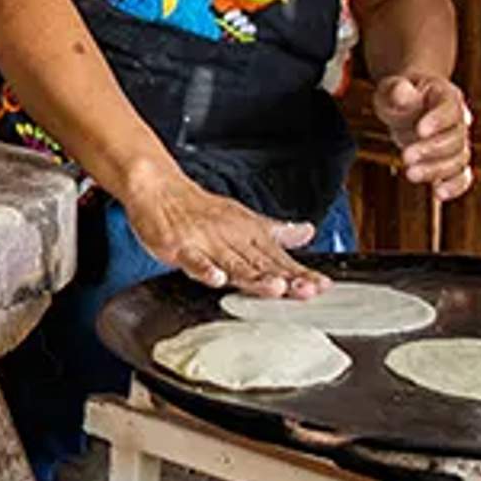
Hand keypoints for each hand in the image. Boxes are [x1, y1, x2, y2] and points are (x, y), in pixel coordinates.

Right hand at [120, 165, 326, 298]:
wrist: (159, 189)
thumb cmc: (200, 209)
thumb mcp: (244, 218)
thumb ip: (275, 232)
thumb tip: (307, 232)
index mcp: (248, 234)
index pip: (279, 258)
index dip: (301, 273)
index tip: (322, 286)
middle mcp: (231, 238)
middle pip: (262, 263)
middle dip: (286, 278)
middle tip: (307, 291)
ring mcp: (206, 242)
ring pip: (233, 263)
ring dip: (254, 277)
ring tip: (275, 288)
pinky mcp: (180, 246)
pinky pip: (193, 260)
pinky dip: (205, 269)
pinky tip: (216, 279)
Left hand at [375, 71, 474, 201]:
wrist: (406, 106)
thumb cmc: (398, 95)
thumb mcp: (390, 88)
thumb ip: (396, 90)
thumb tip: (403, 92)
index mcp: (446, 96)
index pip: (451, 108)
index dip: (439, 120)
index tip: (420, 130)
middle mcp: (459, 120)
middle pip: (456, 138)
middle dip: (431, 149)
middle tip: (406, 156)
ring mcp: (457, 142)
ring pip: (459, 159)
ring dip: (437, 170)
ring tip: (410, 173)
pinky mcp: (451, 161)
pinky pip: (462, 176)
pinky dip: (455, 187)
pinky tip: (438, 194)